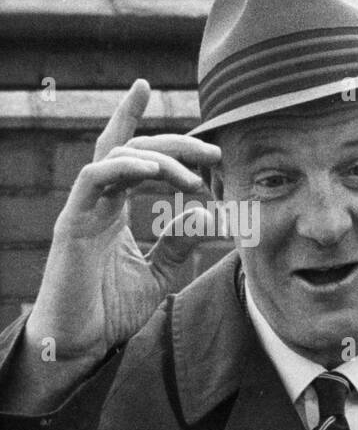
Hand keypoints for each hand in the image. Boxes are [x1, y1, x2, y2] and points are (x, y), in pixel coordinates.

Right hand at [24, 79, 222, 362]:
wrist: (80, 342)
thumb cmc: (110, 309)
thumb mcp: (158, 272)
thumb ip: (179, 241)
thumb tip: (212, 216)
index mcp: (113, 208)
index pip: (124, 152)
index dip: (132, 117)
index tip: (147, 87)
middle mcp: (97, 202)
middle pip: (131, 149)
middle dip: (174, 143)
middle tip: (214, 154)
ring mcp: (83, 209)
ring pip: (117, 158)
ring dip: (162, 159)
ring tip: (195, 178)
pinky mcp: (73, 223)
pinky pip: (96, 179)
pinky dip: (127, 168)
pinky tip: (157, 172)